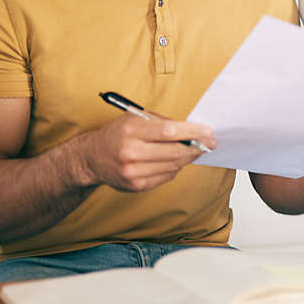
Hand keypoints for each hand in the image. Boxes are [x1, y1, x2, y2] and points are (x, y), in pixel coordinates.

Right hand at [71, 114, 215, 191]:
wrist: (92, 158)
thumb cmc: (118, 134)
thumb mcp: (135, 118)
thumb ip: (161, 122)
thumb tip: (192, 130)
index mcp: (131, 130)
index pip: (169, 132)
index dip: (192, 132)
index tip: (208, 131)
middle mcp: (131, 152)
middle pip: (174, 152)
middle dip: (196, 147)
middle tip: (210, 143)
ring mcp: (133, 172)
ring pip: (173, 166)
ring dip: (187, 158)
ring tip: (195, 150)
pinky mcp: (136, 185)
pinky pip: (165, 177)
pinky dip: (174, 168)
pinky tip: (176, 161)